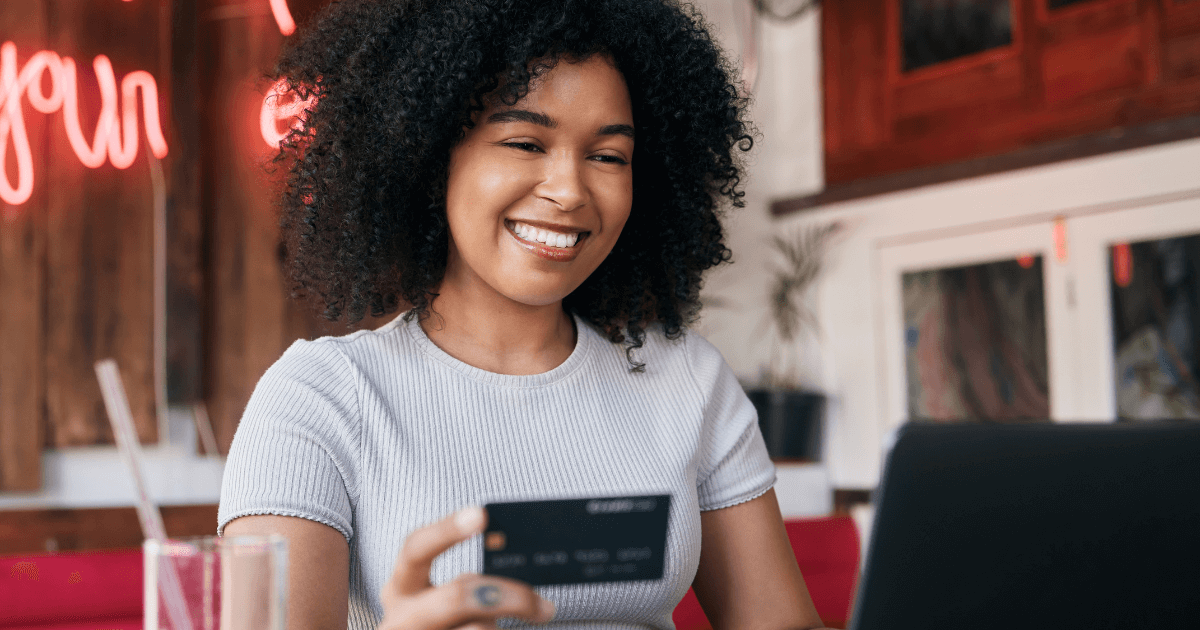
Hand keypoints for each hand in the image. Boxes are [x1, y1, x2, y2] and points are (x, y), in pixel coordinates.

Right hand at [377, 506, 556, 629]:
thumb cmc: (439, 625)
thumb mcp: (438, 601)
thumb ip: (468, 587)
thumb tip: (522, 581)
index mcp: (399, 589)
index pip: (417, 549)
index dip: (446, 530)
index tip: (481, 515)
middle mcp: (401, 618)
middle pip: (457, 596)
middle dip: (507, 597)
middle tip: (544, 607)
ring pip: (478, 629)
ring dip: (502, 628)